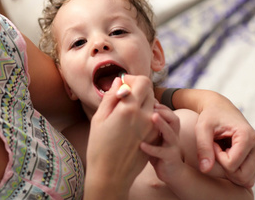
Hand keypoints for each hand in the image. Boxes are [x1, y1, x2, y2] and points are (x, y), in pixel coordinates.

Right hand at [84, 75, 156, 198]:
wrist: (110, 175)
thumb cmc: (99, 147)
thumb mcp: (99, 118)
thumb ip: (110, 97)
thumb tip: (119, 81)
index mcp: (129, 108)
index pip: (142, 81)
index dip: (132, 79)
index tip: (123, 85)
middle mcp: (144, 115)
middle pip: (149, 91)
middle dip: (138, 89)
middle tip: (124, 96)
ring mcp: (152, 127)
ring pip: (153, 103)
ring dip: (143, 102)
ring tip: (127, 111)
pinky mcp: (155, 137)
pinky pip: (154, 117)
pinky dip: (146, 114)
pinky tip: (132, 124)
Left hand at [140, 103, 182, 182]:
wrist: (170, 172)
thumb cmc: (157, 151)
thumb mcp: (152, 135)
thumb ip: (146, 123)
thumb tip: (131, 107)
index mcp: (167, 127)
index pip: (166, 111)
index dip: (157, 103)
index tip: (143, 97)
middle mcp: (172, 134)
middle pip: (173, 118)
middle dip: (163, 110)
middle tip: (151, 105)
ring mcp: (172, 146)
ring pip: (171, 133)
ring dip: (162, 124)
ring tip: (151, 116)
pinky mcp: (170, 158)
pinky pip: (162, 152)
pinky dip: (151, 148)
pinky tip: (140, 144)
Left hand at [194, 91, 254, 186]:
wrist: (220, 108)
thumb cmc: (210, 116)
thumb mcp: (202, 128)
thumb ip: (203, 147)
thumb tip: (205, 170)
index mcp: (248, 136)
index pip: (231, 164)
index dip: (216, 157)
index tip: (212, 142)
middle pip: (242, 176)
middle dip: (224, 167)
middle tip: (216, 149)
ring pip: (246, 179)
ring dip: (229, 169)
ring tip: (222, 151)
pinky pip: (247, 177)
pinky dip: (234, 171)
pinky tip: (227, 154)